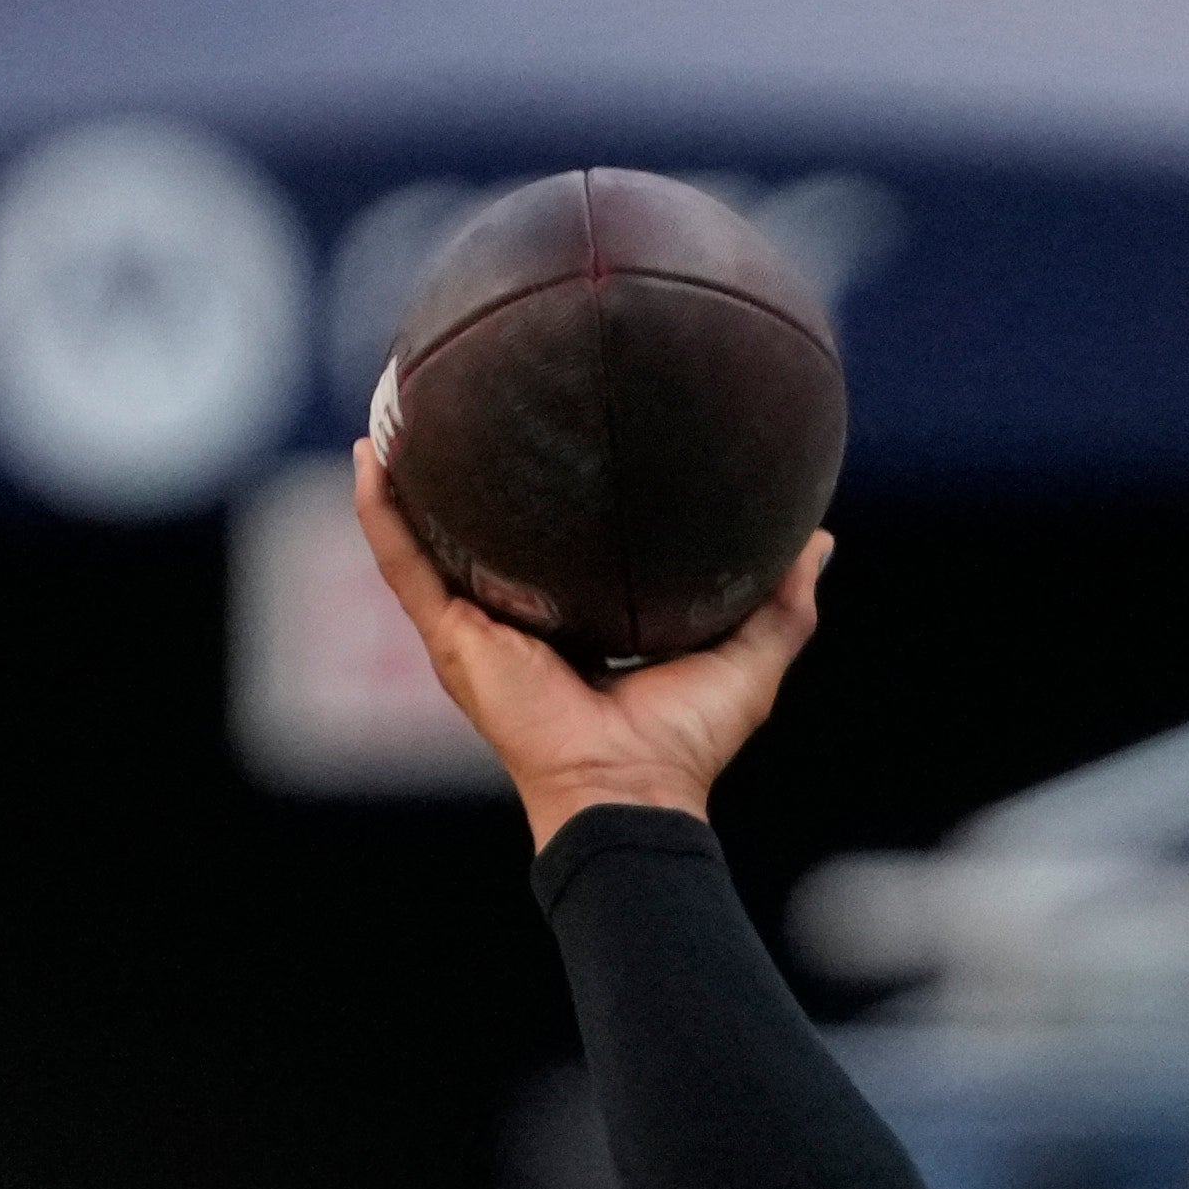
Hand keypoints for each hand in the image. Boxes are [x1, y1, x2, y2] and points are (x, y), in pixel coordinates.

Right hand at [347, 441, 831, 847]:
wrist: (635, 789)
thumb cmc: (687, 740)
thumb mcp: (750, 656)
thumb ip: (783, 601)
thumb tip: (818, 540)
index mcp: (576, 626)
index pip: (553, 553)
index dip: (546, 501)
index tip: (554, 436)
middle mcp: (518, 625)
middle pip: (480, 538)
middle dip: (463, 477)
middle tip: (462, 400)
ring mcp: (477, 631)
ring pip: (425, 541)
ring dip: (404, 479)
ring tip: (392, 408)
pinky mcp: (453, 640)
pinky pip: (405, 564)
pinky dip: (381, 512)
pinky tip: (370, 453)